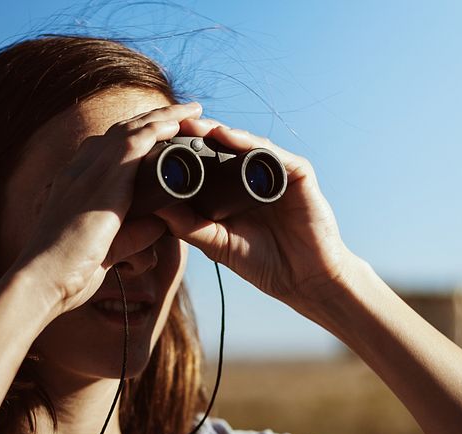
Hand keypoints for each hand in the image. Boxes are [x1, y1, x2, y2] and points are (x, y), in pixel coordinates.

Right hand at [12, 102, 203, 317]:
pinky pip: (138, 140)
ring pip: (134, 129)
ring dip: (165, 115)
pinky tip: (179, 121)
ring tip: (192, 109)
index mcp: (76, 181)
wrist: (44, 277)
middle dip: (154, 118)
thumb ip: (133, 234)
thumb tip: (159, 224)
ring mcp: (91, 169)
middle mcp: (81, 168)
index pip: (108, 148)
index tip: (158, 132)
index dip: (135, 136)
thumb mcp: (106, 246)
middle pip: (122, 131)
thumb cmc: (68, 271)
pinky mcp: (105, 178)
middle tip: (182, 111)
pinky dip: (160, 127)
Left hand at [154, 119, 355, 305]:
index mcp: (235, 191)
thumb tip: (155, 209)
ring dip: (218, 131)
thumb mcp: (219, 244)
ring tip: (194, 126)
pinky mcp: (297, 172)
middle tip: (171, 126)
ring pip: (244, 143)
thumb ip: (190, 227)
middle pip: (224, 146)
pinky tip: (227, 136)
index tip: (157, 144)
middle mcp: (255, 176)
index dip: (184, 151)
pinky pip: (270, 151)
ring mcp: (276, 172)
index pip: (208, 162)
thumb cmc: (265, 264)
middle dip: (198, 134)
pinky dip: (248, 141)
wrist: (306, 279)